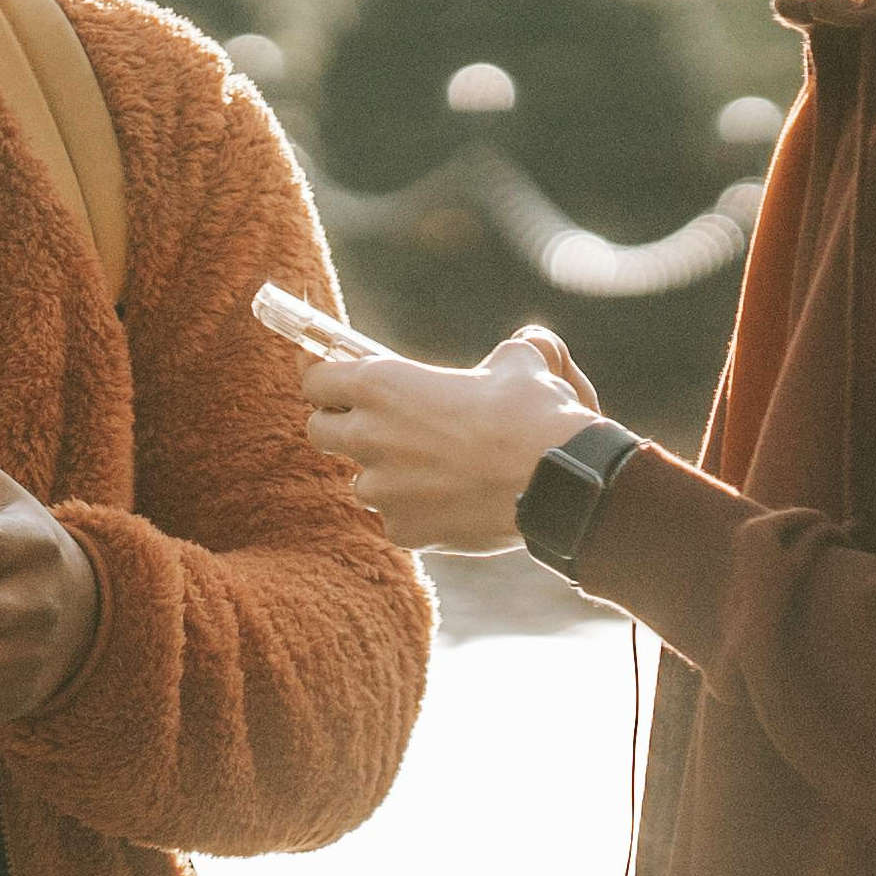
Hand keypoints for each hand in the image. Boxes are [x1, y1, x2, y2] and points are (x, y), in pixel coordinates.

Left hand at [300, 325, 602, 552]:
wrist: (560, 482)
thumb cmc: (535, 413)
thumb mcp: (522, 362)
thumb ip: (507, 352)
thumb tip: (529, 345)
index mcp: (381, 384)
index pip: (315, 380)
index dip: (328, 382)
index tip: (342, 385)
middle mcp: (369, 435)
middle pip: (320, 433)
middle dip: (343, 429)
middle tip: (383, 428)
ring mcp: (382, 489)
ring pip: (362, 482)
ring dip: (386, 475)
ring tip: (435, 470)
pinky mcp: (403, 531)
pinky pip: (396, 520)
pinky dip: (417, 513)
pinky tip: (455, 503)